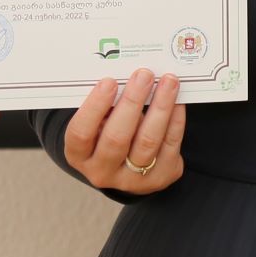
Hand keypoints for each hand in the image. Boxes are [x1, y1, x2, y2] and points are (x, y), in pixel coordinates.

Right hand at [61, 69, 185, 192]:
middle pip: (116, 138)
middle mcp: (101, 172)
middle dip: (132, 102)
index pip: (81, 133)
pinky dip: (175, 119)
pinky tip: (177, 100)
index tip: (109, 82)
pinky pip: (169, 145)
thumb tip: (128, 78)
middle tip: (144, 75)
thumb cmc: (107, 133)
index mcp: (78, 156)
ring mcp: (131, 180)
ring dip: (160, 108)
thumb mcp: (96, 122)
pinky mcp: (159, 178)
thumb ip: (106, 106)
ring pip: (147, 142)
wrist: (127, 167)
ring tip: (168, 82)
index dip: (95, 107)